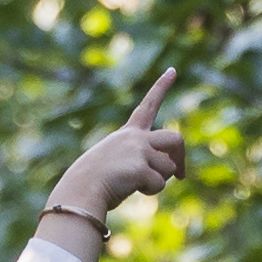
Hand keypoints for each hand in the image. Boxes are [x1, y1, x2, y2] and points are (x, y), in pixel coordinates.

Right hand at [45, 68, 186, 238]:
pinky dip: (150, 191)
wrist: (80, 189)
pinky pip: (159, 184)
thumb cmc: (93, 182)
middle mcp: (136, 137)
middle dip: (181, 157)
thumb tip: (164, 169)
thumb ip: (136, 159)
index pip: (148, 105)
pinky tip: (130, 189)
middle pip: (175, 138)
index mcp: (128, 133)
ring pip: (168, 167)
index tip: (172, 70)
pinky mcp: (141, 168)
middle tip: (180, 175)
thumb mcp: (113, 162)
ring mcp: (139, 151)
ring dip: (158, 180)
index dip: (161, 87)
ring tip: (134, 184)